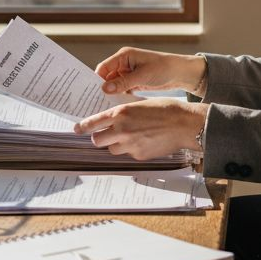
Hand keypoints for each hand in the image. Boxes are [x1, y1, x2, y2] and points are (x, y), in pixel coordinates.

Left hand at [74, 98, 208, 160]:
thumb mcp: (139, 104)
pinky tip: (144, 141)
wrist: (184, 124)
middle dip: (100, 138)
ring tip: (131, 137)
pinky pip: (128, 154)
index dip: (83, 127)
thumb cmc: (165, 109)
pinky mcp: (139, 155)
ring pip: (112, 149)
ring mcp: (130, 144)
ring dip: (116, 144)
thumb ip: (124, 113)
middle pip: (97, 140)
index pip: (93, 122)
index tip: (77, 129)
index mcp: (120, 113)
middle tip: (105, 135)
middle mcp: (121, 129)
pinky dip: (132, 149)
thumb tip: (112, 118)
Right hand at [94, 47, 206, 95]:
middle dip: (101, 88)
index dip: (96, 79)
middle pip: (106, 77)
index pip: (104, 67)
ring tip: (103, 106)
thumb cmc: (164, 68)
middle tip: (94, 102)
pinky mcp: (133, 82)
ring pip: (113, 85)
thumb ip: (123, 82)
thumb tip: (104, 88)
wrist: (181, 73)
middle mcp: (124, 63)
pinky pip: (121, 89)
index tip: (90, 93)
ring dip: (110, 94)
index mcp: (124, 56)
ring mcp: (128, 73)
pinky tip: (116, 106)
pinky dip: (119, 97)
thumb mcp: (142, 76)